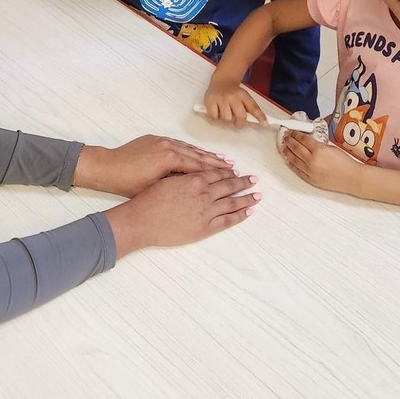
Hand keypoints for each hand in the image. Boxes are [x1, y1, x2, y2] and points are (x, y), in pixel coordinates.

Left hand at [74, 135, 233, 197]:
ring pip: (189, 149)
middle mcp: (168, 146)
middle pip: (197, 155)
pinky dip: (190, 150)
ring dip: (206, 155)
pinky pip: (178, 145)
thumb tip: (196, 184)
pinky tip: (199, 154)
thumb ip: (176, 183)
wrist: (106, 167)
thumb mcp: (155, 188)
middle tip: (233, 168)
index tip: (231, 176)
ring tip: (222, 160)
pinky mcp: (156, 139)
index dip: (216, 172)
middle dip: (216, 162)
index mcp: (169, 159)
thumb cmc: (128, 184)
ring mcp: (162, 141)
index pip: (198, 166)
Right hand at [104, 169, 259, 255]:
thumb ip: (184, 176)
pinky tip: (248, 211)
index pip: (217, 174)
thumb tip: (194, 173)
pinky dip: (240, 215)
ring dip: (247, 197)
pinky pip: (228, 220)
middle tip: (254, 179)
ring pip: (233, 202)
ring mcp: (206, 211)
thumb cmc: (149, 200)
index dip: (228, 172)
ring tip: (257, 195)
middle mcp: (204, 193)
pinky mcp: (205, 228)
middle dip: (243, 182)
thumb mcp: (167, 180)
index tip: (236, 170)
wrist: (142, 221)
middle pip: (229, 185)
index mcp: (194, 179)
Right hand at [203, 78, 265, 127]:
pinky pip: (215, 118)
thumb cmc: (233, 92)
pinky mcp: (210, 101)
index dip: (260, 117)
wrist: (221, 81)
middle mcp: (232, 96)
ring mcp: (221, 98)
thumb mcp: (244, 97)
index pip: (253, 107)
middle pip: (240, 116)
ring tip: (226, 114)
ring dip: (227, 120)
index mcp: (243, 95)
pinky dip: (216, 118)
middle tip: (237, 121)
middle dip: (240, 122)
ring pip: (227, 119)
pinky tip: (218, 112)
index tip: (265, 124)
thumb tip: (262, 123)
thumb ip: (251, 109)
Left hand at [277, 130, 361, 193]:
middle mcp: (312, 161)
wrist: (352, 178)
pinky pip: (297, 170)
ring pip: (294, 159)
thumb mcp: (332, 148)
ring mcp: (310, 171)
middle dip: (289, 141)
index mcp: (319, 150)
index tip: (292, 132)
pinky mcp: (310, 179)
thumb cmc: (346, 163)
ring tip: (283, 147)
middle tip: (285, 137)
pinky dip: (292, 164)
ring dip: (287, 152)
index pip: (303, 139)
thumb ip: (319, 145)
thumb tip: (308, 142)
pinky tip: (289, 160)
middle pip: (296, 148)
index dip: (296, 134)